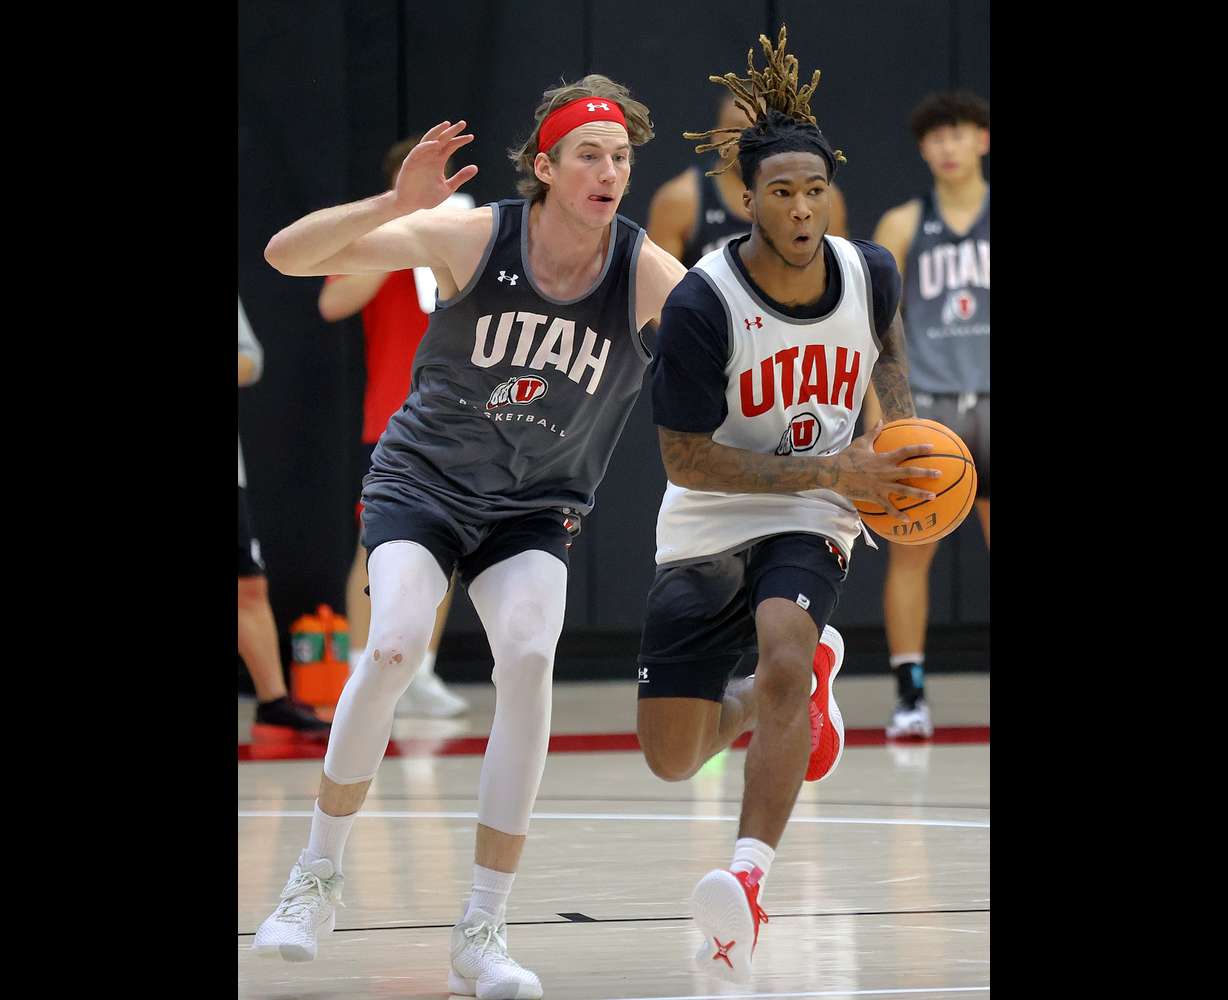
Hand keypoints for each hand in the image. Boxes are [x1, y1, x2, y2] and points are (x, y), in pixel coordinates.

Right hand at [391, 120, 479, 213]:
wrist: (410, 205)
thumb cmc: (427, 197)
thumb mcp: (448, 188)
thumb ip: (460, 178)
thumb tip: (476, 167)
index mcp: (438, 161)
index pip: (450, 146)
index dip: (460, 140)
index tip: (471, 137)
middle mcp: (430, 156)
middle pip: (442, 139)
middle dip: (451, 130)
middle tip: (463, 123)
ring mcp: (420, 158)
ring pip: (429, 140)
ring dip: (437, 131)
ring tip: (447, 125)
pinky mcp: (410, 163)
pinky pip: (418, 151)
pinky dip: (426, 146)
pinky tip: (436, 144)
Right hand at [826, 420, 941, 521]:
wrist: (833, 473)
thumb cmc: (846, 457)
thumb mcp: (861, 443)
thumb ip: (873, 433)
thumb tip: (880, 421)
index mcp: (884, 458)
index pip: (905, 451)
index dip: (919, 449)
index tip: (932, 448)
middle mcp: (886, 471)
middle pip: (910, 471)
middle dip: (926, 473)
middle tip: (939, 474)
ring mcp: (881, 485)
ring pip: (904, 490)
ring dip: (920, 494)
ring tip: (933, 497)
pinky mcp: (874, 496)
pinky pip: (888, 507)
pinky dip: (898, 514)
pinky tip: (908, 520)